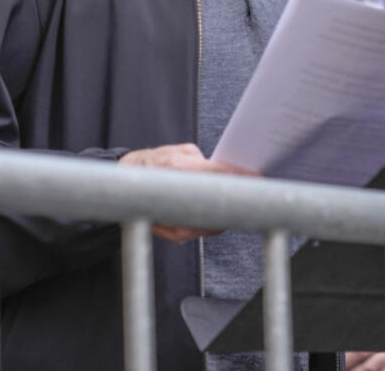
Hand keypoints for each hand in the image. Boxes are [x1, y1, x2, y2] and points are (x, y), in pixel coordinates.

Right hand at [118, 143, 256, 241]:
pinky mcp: (175, 233)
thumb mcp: (178, 151)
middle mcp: (175, 194)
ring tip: (243, 203)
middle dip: (239, 198)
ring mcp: (174, 218)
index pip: (218, 173)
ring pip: (215, 221)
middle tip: (257, 192)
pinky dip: (217, 222)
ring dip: (230, 212)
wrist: (125, 183)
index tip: (259, 177)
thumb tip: (224, 170)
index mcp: (177, 167)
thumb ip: (202, 160)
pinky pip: (205, 231)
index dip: (241, 176)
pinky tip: (225, 214)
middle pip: (219, 201)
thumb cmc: (154, 164)